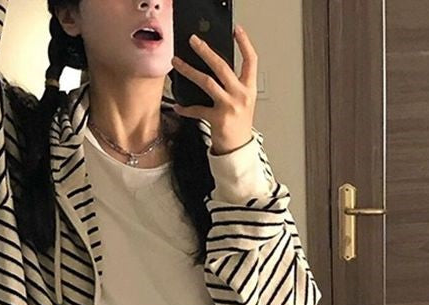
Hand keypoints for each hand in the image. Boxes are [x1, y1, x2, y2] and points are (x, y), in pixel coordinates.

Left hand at [170, 24, 257, 154]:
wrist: (239, 149)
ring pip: (206, 82)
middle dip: (205, 50)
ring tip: (177, 62)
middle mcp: (241, 95)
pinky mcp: (218, 119)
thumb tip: (212, 66)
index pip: (251, 61)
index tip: (236, 30)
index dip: (244, 44)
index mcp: (249, 89)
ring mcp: (229, 107)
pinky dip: (186, 108)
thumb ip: (233, 84)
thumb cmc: (239, 125)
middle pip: (222, 66)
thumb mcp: (243, 101)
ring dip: (189, 70)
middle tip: (193, 41)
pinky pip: (197, 109)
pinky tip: (178, 105)